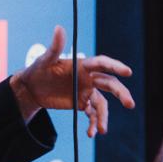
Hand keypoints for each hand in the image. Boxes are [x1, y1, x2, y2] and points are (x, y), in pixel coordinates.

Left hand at [9, 26, 134, 133]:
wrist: (32, 88)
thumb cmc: (38, 70)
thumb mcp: (45, 60)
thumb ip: (55, 48)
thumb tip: (59, 28)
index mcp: (83, 65)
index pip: (102, 64)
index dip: (115, 67)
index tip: (128, 72)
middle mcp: (89, 78)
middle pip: (110, 84)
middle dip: (120, 93)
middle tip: (129, 104)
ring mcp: (87, 92)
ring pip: (102, 104)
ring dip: (104, 117)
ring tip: (102, 130)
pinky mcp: (82, 104)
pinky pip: (92, 115)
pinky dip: (93, 124)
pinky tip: (91, 133)